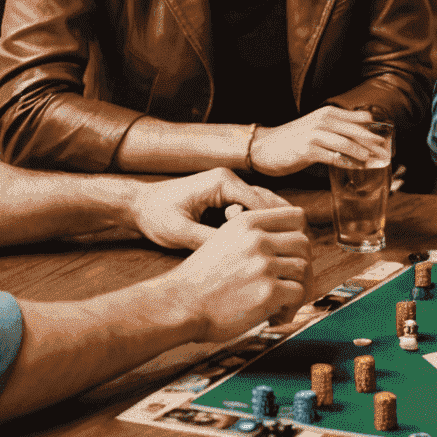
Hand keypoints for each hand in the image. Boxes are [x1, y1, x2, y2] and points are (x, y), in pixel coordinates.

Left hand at [128, 169, 287, 251]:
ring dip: (272, 225)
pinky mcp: (224, 198)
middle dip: (281, 224)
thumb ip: (209, 241)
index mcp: (222, 182)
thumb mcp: (180, 232)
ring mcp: (228, 188)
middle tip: (297, 248)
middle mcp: (229, 181)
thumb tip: (236, 255)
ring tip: (287, 249)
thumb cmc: (156, 216)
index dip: (276, 225)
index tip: (288, 246)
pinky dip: (259, 225)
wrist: (139, 205)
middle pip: (267, 201)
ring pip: (261, 205)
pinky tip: (266, 245)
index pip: (260, 202)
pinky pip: (249, 210)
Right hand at [168, 206, 310, 343]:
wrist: (179, 304)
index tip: (293, 254)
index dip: (300, 235)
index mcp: (248, 222)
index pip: (296, 216)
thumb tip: (284, 243)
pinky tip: (275, 316)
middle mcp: (258, 239)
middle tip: (291, 283)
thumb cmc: (199, 279)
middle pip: (304, 243)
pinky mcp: (267, 292)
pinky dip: (291, 308)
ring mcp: (263, 265)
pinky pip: (298, 294)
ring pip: (303, 269)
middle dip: (302, 265)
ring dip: (298, 288)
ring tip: (282, 303)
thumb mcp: (224, 239)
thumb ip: (252, 235)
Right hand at [249, 106, 389, 176]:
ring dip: (363, 153)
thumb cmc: (292, 139)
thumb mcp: (316, 127)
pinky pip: (333, 156)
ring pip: (347, 143)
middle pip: (357, 131)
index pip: (359, 118)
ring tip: (375, 161)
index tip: (387, 141)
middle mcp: (323, 120)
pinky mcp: (307, 150)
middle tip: (386, 153)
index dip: (374, 129)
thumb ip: (336, 130)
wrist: (263, 146)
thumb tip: (360, 139)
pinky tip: (356, 168)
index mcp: (328, 113)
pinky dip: (347, 162)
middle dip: (374, 143)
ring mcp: (315, 134)